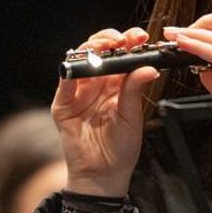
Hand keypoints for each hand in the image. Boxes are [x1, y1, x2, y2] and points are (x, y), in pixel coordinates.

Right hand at [53, 26, 160, 195]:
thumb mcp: (132, 117)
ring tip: (104, 48)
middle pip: (99, 51)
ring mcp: (78, 92)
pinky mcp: (63, 104)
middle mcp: (97, 83)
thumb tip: (148, 67)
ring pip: (80, 60)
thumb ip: (134, 90)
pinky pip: (64, 83)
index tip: (139, 37)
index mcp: (117, 84)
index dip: (128, 42)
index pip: (120, 55)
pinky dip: (70, 72)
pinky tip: (81, 66)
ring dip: (91, 50)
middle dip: (109, 40)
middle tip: (122, 40)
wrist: (102, 175)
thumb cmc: (120, 149)